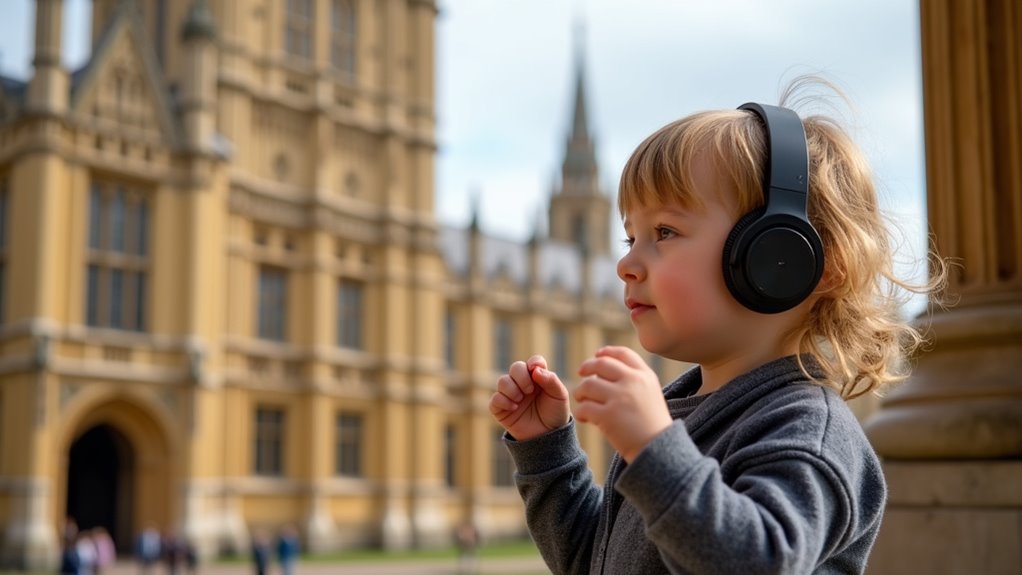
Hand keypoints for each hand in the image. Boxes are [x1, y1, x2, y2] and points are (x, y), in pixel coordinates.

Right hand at [490, 355, 570, 440]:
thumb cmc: (555, 414)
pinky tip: (514, 408)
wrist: (548, 437)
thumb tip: (535, 369)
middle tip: (530, 390)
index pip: (533, 362)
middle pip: (515, 367)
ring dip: (512, 389)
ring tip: (521, 400)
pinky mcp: (500, 408)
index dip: (534, 363)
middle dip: (521, 377)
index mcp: (538, 377)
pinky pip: (495, 398)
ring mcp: (510, 395)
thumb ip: (551, 380)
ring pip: (502, 381)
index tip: (536, 370)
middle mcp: (523, 383)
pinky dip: (504, 401)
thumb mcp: (560, 396)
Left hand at [574, 346, 671, 462]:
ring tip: (581, 398)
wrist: (657, 449)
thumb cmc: (652, 424)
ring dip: (580, 391)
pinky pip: (585, 407)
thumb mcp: (651, 393)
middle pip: (601, 364)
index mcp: (645, 376)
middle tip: (581, 373)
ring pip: (588, 385)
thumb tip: (609, 364)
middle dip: (587, 367)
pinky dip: (581, 412)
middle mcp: (633, 382)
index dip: (607, 352)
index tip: (598, 355)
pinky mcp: (608, 416)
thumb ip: (635, 379)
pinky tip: (583, 417)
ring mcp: (620, 398)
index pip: (623, 354)